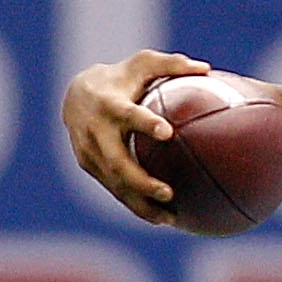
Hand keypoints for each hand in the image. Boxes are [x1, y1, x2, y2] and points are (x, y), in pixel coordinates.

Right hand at [62, 50, 212, 225]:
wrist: (74, 96)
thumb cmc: (120, 77)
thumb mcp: (142, 62)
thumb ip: (172, 64)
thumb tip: (207, 68)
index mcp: (109, 104)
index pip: (127, 115)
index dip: (145, 124)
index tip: (167, 133)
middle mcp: (96, 132)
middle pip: (117, 162)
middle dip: (141, 181)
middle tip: (169, 193)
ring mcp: (89, 153)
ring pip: (114, 184)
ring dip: (140, 203)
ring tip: (170, 219)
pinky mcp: (89, 167)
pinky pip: (113, 189)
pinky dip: (134, 204)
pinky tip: (159, 218)